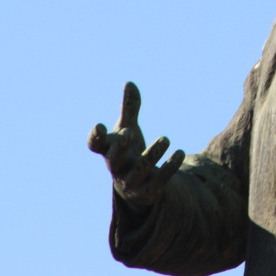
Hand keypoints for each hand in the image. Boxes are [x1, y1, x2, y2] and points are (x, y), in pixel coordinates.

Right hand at [88, 81, 185, 209]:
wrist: (138, 185)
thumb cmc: (130, 151)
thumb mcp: (128, 129)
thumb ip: (129, 109)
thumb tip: (130, 83)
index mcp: (109, 151)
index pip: (95, 145)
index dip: (95, 137)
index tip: (100, 126)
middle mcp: (117, 168)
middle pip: (114, 160)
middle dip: (120, 147)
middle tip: (129, 133)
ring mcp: (132, 182)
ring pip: (140, 170)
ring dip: (153, 154)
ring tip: (166, 138)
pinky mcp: (148, 192)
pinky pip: (159, 181)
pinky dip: (169, 167)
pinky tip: (180, 152)